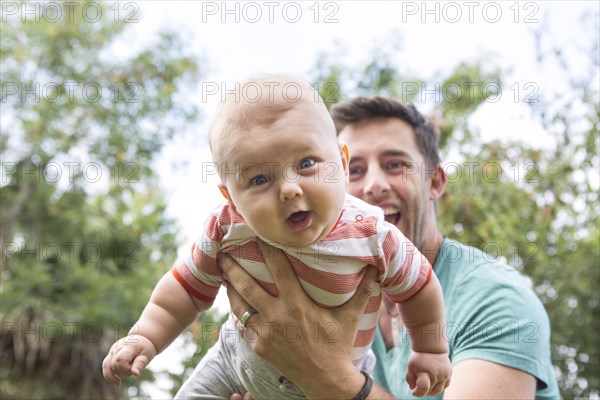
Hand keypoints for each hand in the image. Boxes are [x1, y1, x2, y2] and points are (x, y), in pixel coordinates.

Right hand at [102, 334, 155, 387]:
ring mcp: (112, 351)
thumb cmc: (145, 348)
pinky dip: (110, 375)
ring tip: (120, 382)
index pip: (119, 360)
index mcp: (127, 346)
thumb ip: (140, 365)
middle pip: (114, 365)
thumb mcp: (146, 356)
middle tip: (134, 369)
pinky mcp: (110, 355)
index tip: (134, 371)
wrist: (141, 340)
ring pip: (107, 366)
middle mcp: (117, 348)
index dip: (125, 369)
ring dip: (115, 375)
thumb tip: (135, 374)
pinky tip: (117, 383)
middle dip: (123, 372)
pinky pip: (106, 366)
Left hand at [222, 239, 378, 398]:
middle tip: (223, 253)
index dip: (267, 250)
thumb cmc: (338, 345)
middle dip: (233, 268)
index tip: (257, 235)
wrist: (326, 380)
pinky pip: (244, 326)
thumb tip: (377, 269)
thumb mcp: (350, 318)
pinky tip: (234, 303)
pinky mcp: (259, 347)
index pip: (278, 270)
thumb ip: (363, 291)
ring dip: (230, 289)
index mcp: (297, 305)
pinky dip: (238, 313)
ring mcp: (266, 333)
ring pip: (240, 306)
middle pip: (248, 286)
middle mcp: (277, 317)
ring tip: (223, 274)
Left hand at [405, 351, 451, 396]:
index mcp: (425, 372)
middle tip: (419, 382)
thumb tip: (413, 388)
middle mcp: (436, 375)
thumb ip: (409, 378)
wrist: (432, 346)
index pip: (423, 388)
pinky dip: (440, 386)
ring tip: (427, 383)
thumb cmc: (419, 357)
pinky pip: (445, 385)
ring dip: (432, 390)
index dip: (417, 393)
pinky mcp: (449, 373)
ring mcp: (444, 375)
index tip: (414, 392)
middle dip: (423, 389)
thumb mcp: (410, 366)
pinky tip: (434, 381)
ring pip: (438, 390)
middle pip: (429, 391)